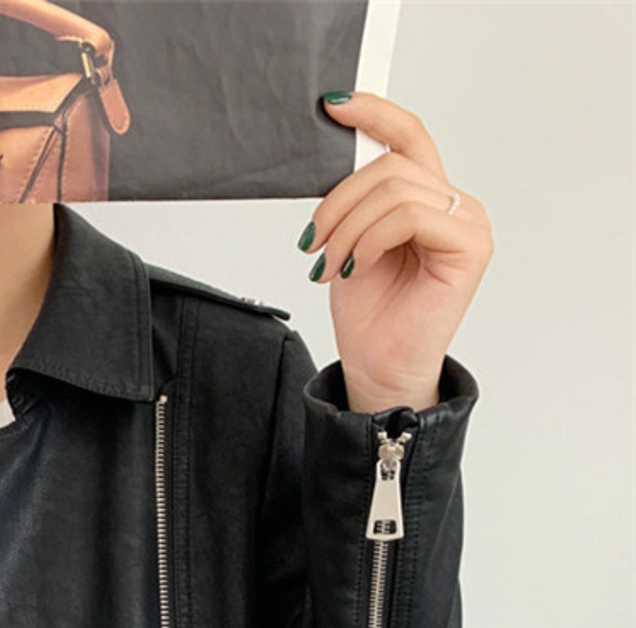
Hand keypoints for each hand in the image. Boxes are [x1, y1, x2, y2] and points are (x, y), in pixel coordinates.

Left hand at [299, 90, 493, 412]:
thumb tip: (335, 155)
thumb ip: (354, 200)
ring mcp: (468, 223)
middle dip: (338, 203)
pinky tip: (354, 268)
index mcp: (427, 197)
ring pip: (396, 190)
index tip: (333, 105)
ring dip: (347, 228)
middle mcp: (454, 204)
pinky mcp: (470, 246)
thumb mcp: (349, 241)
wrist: (378, 366)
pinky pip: (411, 216)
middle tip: (312, 244)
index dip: (374, 114)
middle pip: (391, 165)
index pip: (408, 136)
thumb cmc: (369, 313)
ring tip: (328, 267)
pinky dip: (370, 239)